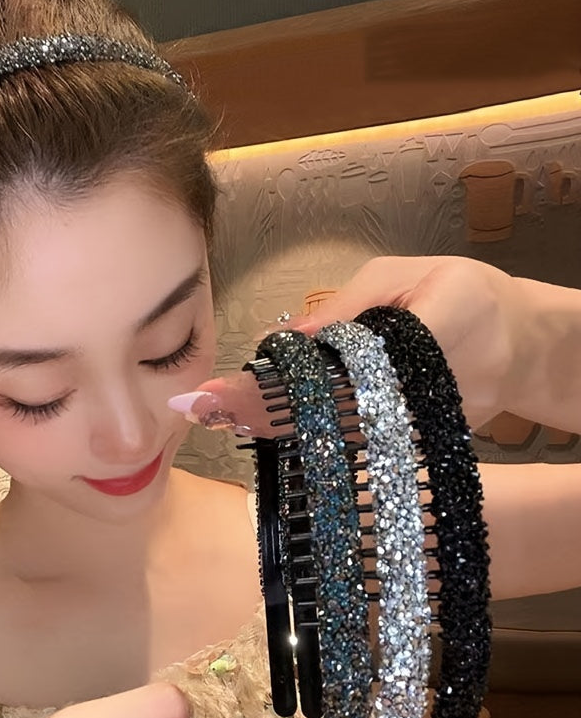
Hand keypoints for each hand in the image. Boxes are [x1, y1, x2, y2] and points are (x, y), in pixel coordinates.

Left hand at [169, 256, 523, 432]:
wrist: (521, 342)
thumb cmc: (467, 292)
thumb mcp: (407, 275)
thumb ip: (347, 307)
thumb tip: (287, 338)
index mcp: (416, 345)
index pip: (330, 376)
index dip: (269, 389)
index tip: (215, 393)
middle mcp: (407, 401)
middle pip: (319, 417)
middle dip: (254, 413)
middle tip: (194, 408)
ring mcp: (408, 431)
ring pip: (328, 437)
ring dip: (267, 426)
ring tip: (210, 413)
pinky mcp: (408, 442)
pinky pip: (345, 439)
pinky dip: (297, 430)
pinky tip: (255, 419)